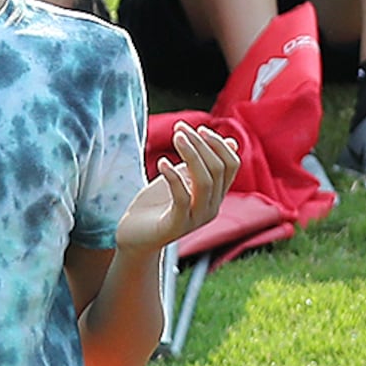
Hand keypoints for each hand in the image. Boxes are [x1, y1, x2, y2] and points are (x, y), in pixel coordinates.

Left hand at [116, 121, 239, 253]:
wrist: (133, 237)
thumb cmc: (156, 205)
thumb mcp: (182, 179)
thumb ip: (202, 164)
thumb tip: (232, 142)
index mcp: (216, 195)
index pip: (232, 165)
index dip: (218, 144)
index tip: (199, 128)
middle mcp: (211, 207)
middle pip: (218, 169)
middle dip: (201, 144)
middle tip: (180, 129)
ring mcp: (196, 218)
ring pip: (204, 181)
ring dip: (191, 154)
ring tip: (176, 137)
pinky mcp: (176, 226)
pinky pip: (182, 198)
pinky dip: (173, 176)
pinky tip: (161, 162)